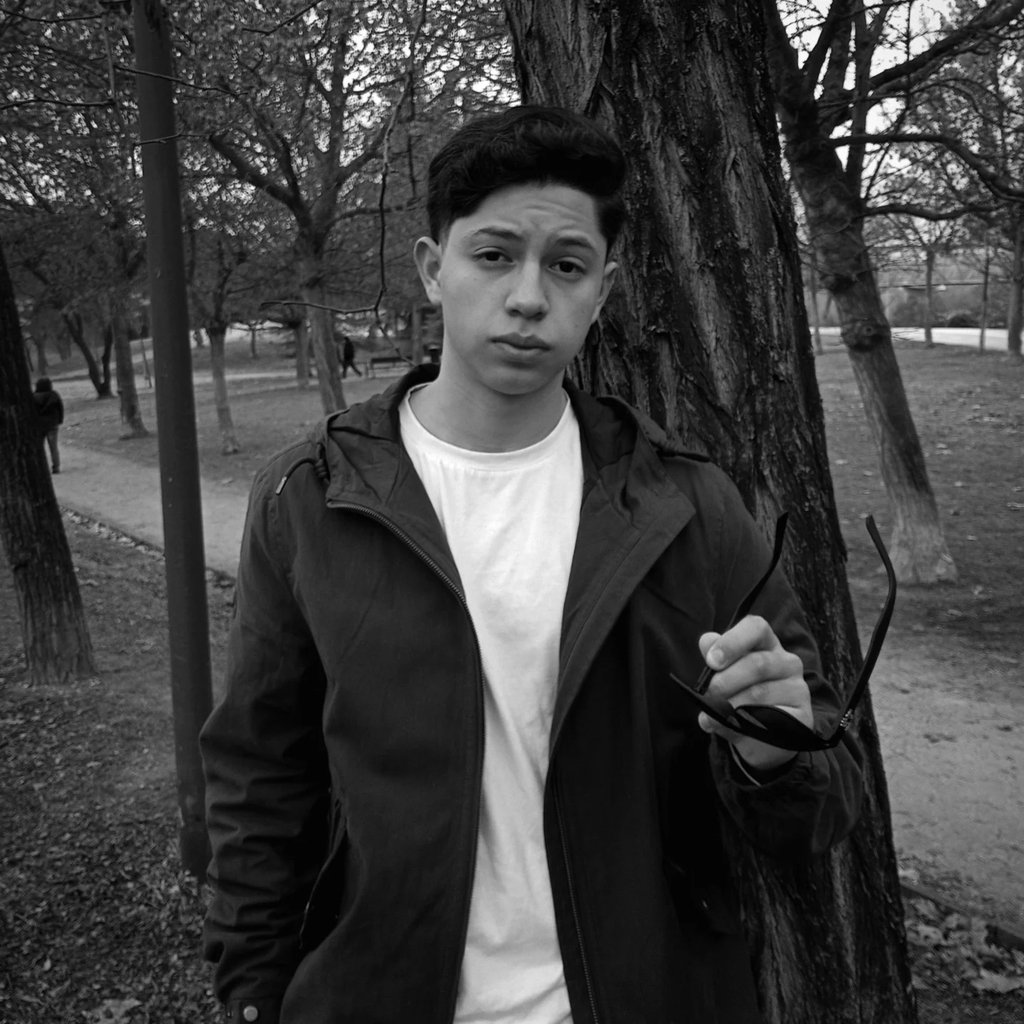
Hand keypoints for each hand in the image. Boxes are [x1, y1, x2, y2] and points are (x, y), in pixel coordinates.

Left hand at [698, 616, 812, 772]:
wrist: (759, 736)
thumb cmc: (739, 695)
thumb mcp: (723, 676)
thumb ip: (715, 658)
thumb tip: (706, 642)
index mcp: (766, 644)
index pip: (756, 627)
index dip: (732, 642)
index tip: (711, 661)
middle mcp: (787, 662)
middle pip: (757, 663)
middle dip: (725, 680)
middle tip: (709, 693)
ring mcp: (798, 688)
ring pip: (760, 692)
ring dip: (731, 704)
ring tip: (715, 712)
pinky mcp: (803, 715)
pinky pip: (769, 718)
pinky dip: (744, 722)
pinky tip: (733, 725)